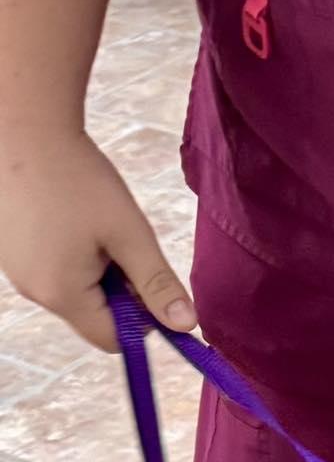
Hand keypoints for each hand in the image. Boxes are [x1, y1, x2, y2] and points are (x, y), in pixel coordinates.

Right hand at [0, 128, 194, 350]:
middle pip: (91, 316)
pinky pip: (48, 268)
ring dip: (92, 270)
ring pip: (71, 291)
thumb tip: (187, 326)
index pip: (113, 340)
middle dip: (115, 291)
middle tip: (118, 243)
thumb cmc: (77, 175)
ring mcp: (14, 271)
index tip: (147, 279)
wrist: (21, 122)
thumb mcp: (129, 232)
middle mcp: (32, 292)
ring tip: (88, 223)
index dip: (139, 320)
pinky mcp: (7, 250)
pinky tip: (66, 216)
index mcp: (61, 294)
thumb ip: (158, 284)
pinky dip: (66, 254)